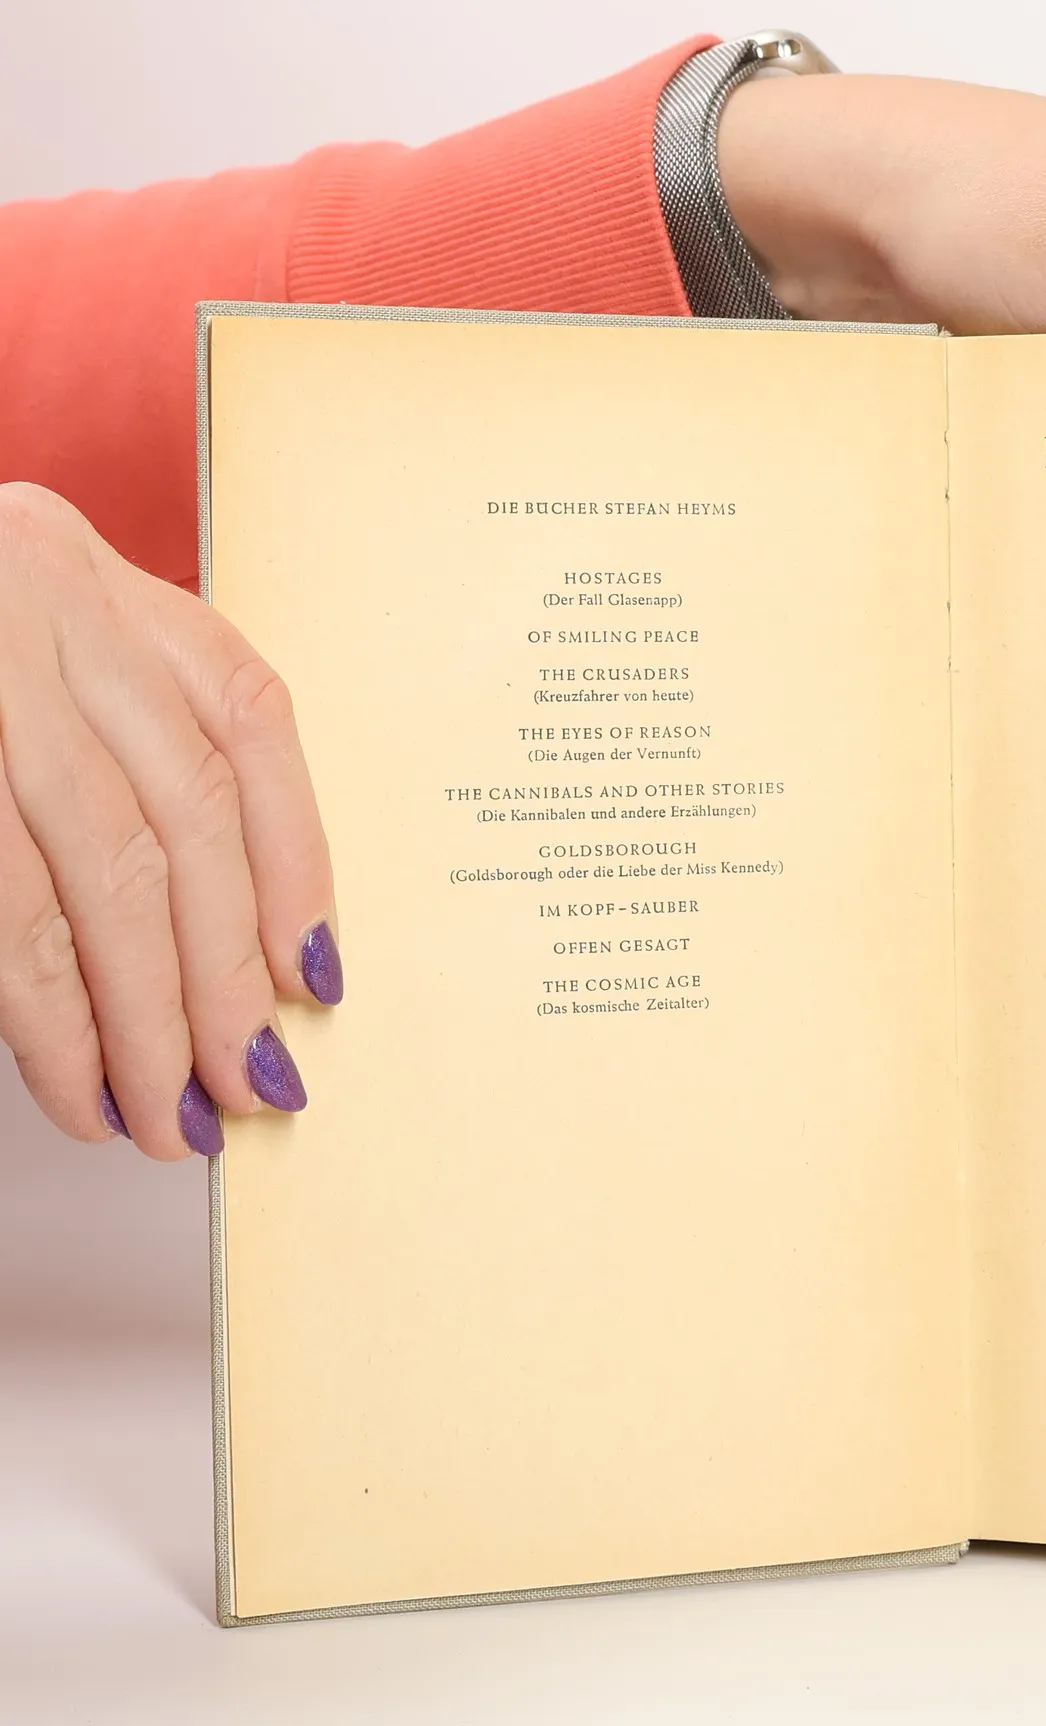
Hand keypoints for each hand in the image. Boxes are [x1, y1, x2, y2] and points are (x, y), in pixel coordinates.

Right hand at [0, 484, 339, 1159]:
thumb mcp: (61, 660)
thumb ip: (147, 757)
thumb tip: (247, 944)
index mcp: (115, 594)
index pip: (250, 728)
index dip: (297, 863)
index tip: (317, 978)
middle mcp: (53, 618)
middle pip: (183, 822)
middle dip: (225, 974)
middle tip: (247, 1084)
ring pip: (97, 879)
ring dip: (140, 1020)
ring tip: (164, 1114)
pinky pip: (3, 914)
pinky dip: (44, 1014)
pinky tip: (76, 1078)